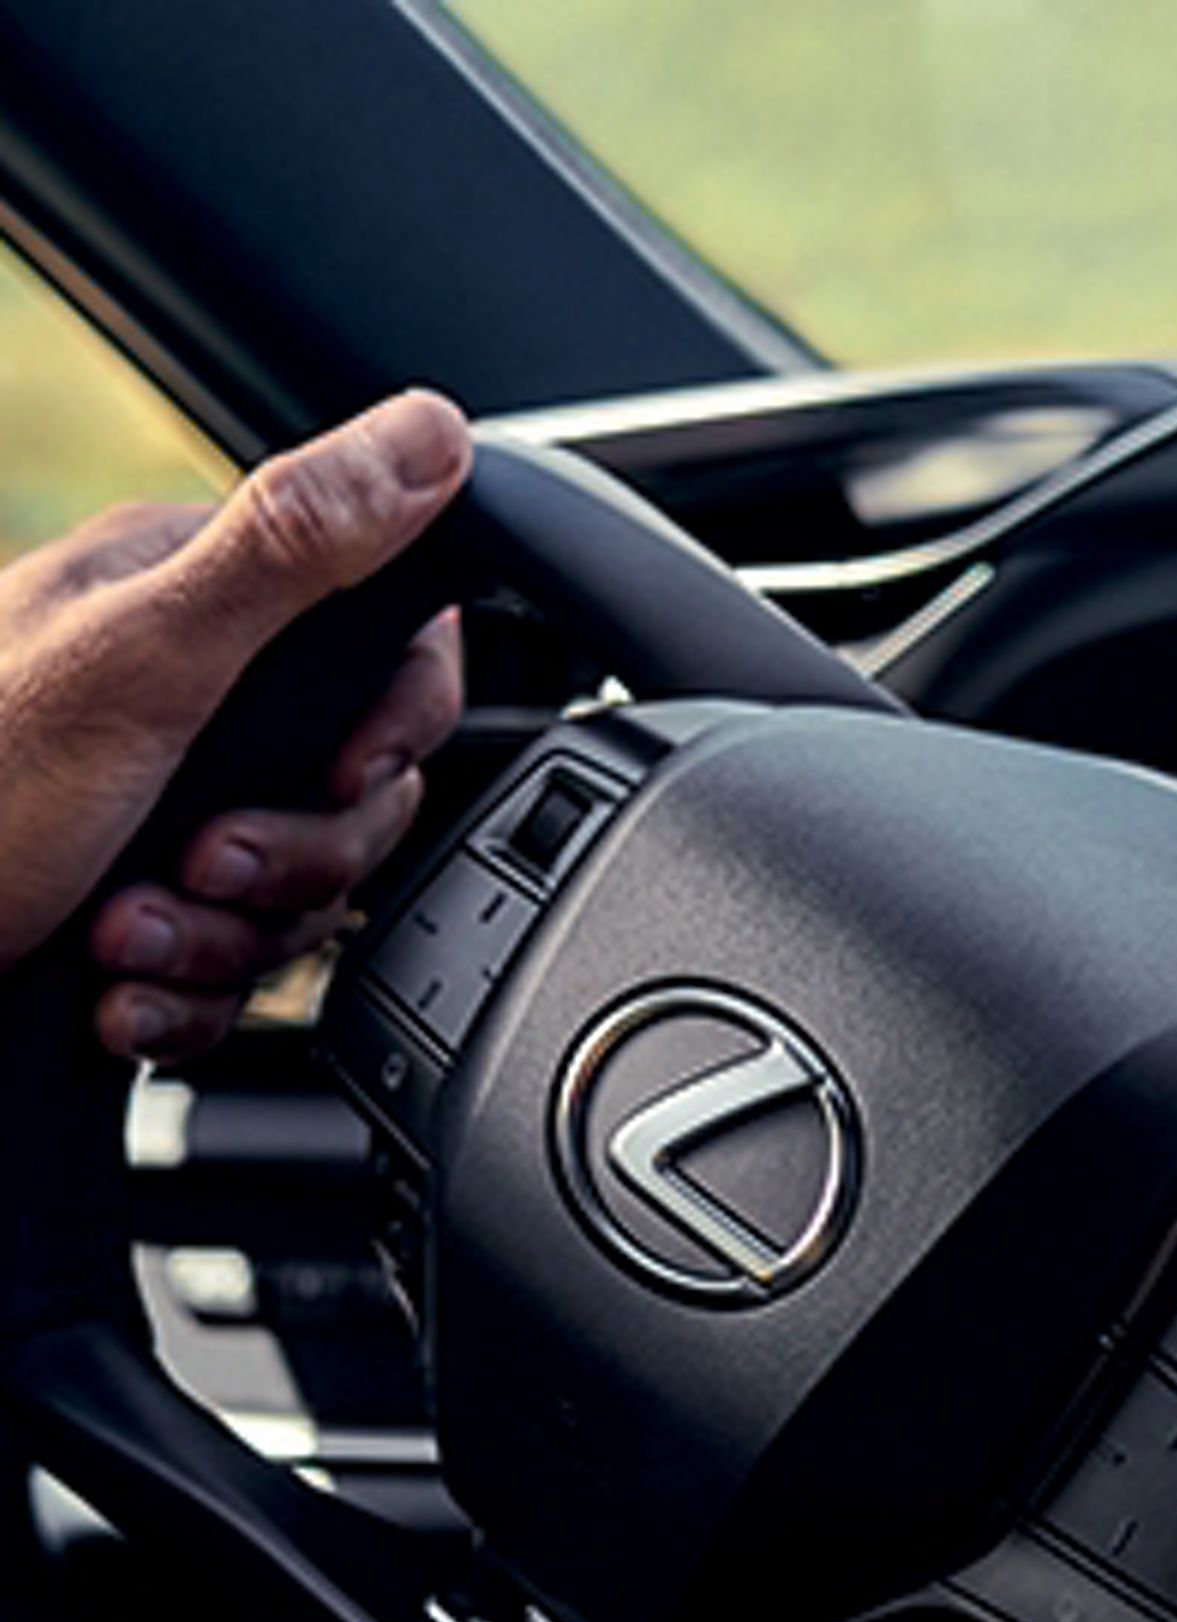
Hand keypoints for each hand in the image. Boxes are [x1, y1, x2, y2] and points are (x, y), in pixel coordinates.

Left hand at [0, 388, 471, 1058]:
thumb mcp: (142, 663)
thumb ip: (295, 548)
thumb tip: (428, 431)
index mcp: (191, 604)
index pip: (388, 646)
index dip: (393, 729)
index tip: (338, 775)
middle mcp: (183, 701)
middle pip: (354, 799)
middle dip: (286, 864)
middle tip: (196, 862)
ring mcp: (163, 812)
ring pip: (293, 901)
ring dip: (218, 944)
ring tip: (122, 936)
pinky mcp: (145, 911)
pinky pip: (231, 977)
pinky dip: (180, 1001)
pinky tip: (114, 991)